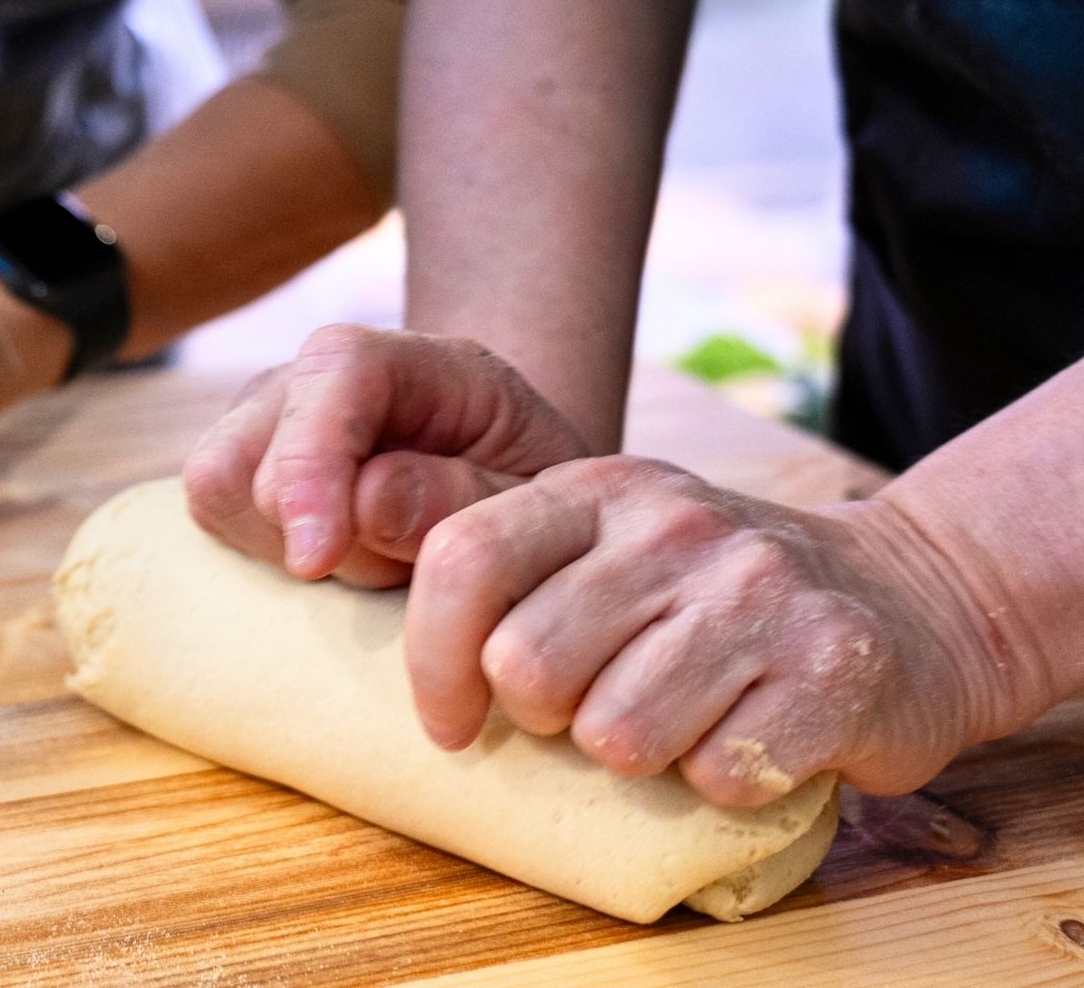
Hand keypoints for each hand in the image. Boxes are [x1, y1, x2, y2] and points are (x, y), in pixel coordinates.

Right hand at [182, 326, 590, 586]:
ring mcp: (272, 407)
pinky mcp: (239, 458)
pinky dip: (259, 553)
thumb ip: (464, 500)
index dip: (313, 460)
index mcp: (422, 362)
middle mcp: (327, 370)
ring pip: (218, 482)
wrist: (500, 498)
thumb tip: (367, 499)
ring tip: (371, 561)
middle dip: (322, 536)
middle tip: (402, 568)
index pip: (339, 370)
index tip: (314, 560)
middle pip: (259, 444)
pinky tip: (330, 558)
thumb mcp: (533, 510)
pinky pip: (211, 512)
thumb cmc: (527, 505)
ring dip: (285, 547)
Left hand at [408, 455, 1029, 805]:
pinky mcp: (834, 667)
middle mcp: (675, 523)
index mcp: (598, 487)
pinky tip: (752, 732)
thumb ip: (499, 552)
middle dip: (548, 718)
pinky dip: (723, 781)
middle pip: (529, 667)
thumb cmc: (708, 592)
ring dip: (638, 756)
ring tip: (683, 714)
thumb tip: (359, 524)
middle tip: (599, 707)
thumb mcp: (604, 541)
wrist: (908, 603)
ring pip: (616, 736)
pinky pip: (716, 775)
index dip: (432, 659)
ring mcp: (760, 589)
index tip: (449, 724)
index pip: (463, 558)